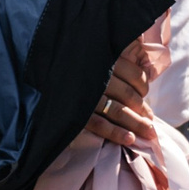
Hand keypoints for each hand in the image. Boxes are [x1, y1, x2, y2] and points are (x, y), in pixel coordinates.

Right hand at [83, 32, 164, 149]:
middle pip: (127, 94)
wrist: (39, 72)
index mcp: (103, 58)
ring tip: (148, 133)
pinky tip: (129, 139)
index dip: (143, 86)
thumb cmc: (72, 62)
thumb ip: (118, 52)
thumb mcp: (95, 50)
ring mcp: (86, 95)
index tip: (145, 94)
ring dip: (135, 124)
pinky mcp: (76, 111)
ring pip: (116, 111)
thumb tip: (143, 62)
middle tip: (150, 120)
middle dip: (142, 109)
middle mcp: (96, 75)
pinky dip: (115, 133)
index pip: (134, 74)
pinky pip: (99, 124)